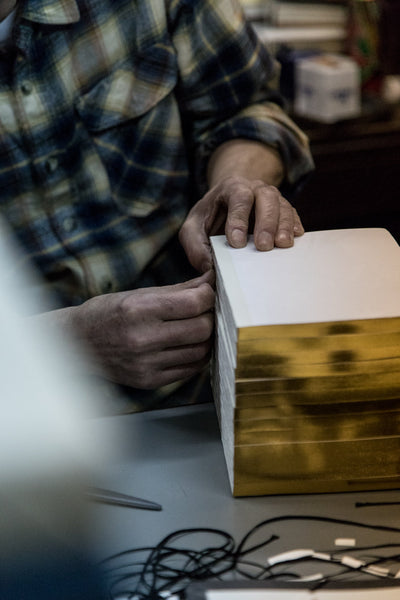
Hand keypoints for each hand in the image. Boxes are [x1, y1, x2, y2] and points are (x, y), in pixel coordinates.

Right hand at [71, 272, 214, 388]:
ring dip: (206, 337)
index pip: (194, 303)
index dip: (209, 295)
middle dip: (210, 316)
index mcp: (139, 310)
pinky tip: (189, 345)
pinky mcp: (150, 381)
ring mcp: (147, 363)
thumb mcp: (138, 294)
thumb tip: (210, 281)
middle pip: (202, 328)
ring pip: (201, 351)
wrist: (76, 345)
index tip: (208, 293)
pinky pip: (190, 369)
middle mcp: (143, 338)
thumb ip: (179, 289)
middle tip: (205, 310)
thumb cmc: (107, 314)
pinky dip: (197, 355)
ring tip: (197, 327)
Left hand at [179, 176, 303, 272]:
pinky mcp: (282, 210)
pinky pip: (292, 213)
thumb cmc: (207, 219)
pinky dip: (294, 225)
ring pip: (282, 205)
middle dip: (265, 222)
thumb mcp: (192, 230)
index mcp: (231, 187)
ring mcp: (271, 198)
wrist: (223, 207)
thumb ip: (195, 247)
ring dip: (283, 225)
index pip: (238, 197)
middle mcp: (254, 188)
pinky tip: (296, 237)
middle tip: (263, 246)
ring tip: (282, 245)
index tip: (236, 243)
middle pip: (266, 197)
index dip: (239, 219)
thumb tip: (210, 268)